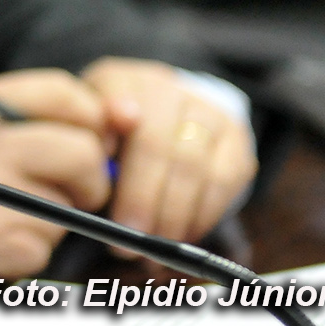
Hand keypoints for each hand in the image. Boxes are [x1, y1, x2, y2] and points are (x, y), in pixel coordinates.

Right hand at [0, 70, 114, 292]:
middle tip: (68, 193)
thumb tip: (70, 131)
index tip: (94, 135)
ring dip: (47, 223)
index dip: (92, 116)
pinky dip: (21, 256)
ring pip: (67, 210)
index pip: (66, 93)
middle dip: (88, 178)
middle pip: (84, 152)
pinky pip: (42, 251)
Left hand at [82, 57, 254, 247]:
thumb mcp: (88, 122)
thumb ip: (90, 131)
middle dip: (141, 198)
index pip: (117, 100)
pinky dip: (201, 216)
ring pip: (194, 168)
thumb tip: (103, 147)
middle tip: (126, 235)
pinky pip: (223, 184)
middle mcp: (170, 89)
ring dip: (172, 216)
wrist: (165, 115)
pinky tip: (180, 235)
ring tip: (150, 245)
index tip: (102, 161)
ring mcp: (208, 114)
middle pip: (157, 145)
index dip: (112, 132)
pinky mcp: (237, 142)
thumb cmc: (113, 128)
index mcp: (122, 80)